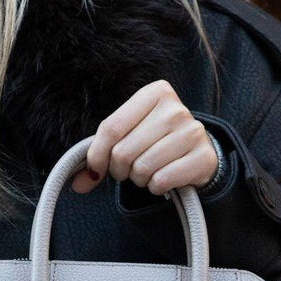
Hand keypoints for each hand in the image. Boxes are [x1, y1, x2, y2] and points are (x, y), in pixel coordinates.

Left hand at [70, 80, 217, 195]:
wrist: (198, 154)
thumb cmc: (156, 142)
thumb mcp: (129, 136)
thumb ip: (100, 155)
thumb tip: (76, 184)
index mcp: (155, 93)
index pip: (111, 128)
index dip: (97, 155)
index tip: (96, 169)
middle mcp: (176, 109)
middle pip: (124, 151)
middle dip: (120, 170)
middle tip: (129, 170)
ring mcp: (192, 132)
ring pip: (142, 169)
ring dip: (139, 180)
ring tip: (148, 173)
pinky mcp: (203, 157)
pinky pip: (162, 181)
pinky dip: (156, 187)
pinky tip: (163, 179)